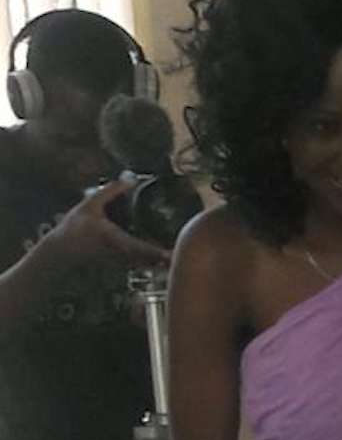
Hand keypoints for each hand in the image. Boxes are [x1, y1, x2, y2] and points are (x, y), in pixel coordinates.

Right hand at [39, 176, 170, 268]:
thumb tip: (130, 177)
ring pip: (148, 260)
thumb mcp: (90, 205)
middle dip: (170, 253)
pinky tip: (156, 247)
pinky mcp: (118, 262)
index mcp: (119, 240)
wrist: (58, 251)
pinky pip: (140, 260)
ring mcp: (122, 260)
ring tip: (175, 247)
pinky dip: (150, 254)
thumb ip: (112, 191)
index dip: (165, 251)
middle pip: (154, 257)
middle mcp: (124, 253)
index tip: (180, 251)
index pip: (148, 249)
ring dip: (161, 255)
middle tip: (184, 246)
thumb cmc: (73, 229)